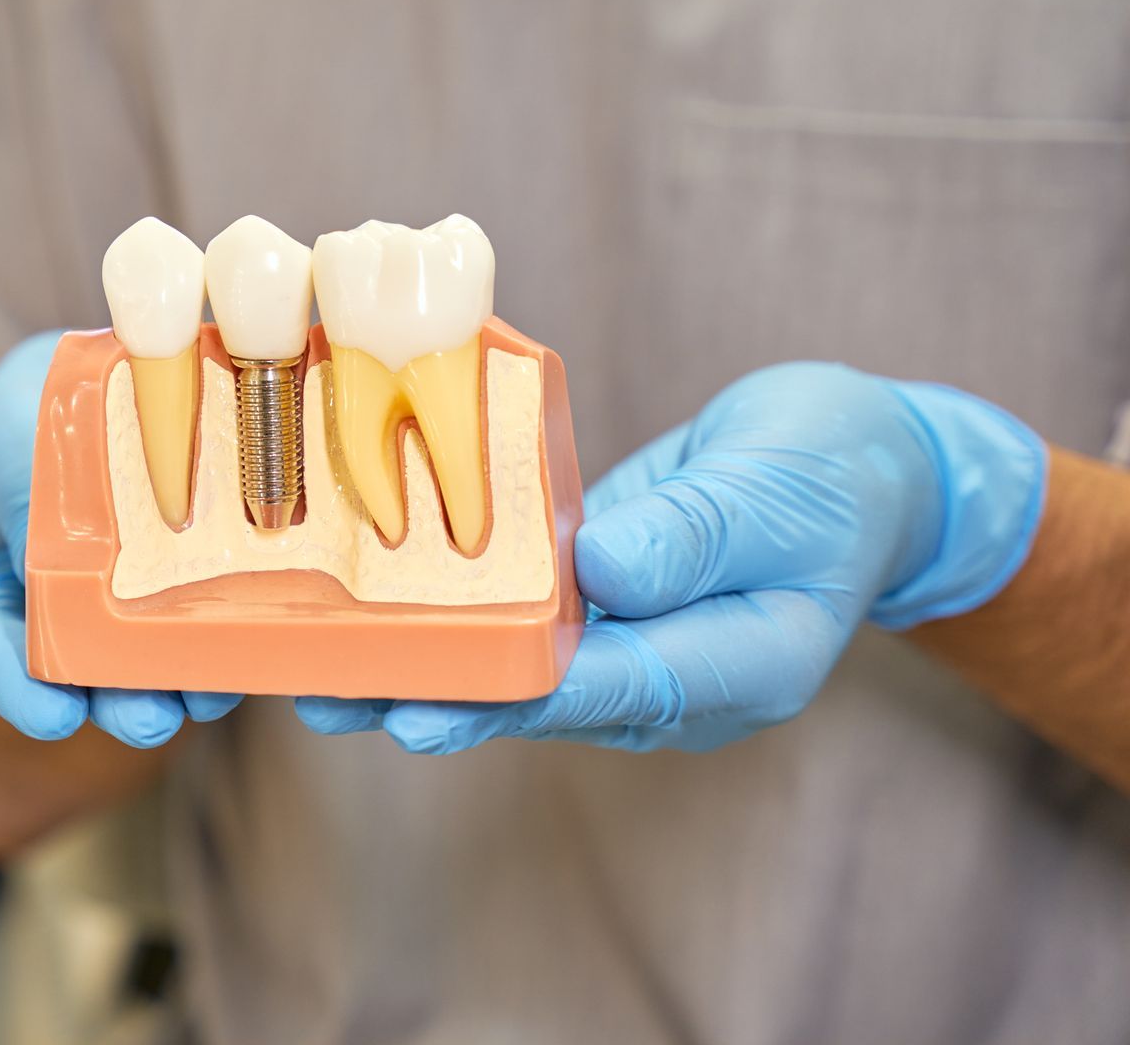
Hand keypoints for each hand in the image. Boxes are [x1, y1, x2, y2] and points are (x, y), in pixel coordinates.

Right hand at [0, 332, 242, 747]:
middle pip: (71, 670)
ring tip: (209, 698)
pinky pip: (200, 619)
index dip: (11, 685)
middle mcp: (49, 600)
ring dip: (175, 684)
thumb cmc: (45, 395)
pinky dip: (222, 639)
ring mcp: (118, 599)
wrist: (115, 365)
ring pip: (141, 659)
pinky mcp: (184, 583)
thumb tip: (58, 562)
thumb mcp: (16, 428)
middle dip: (113, 702)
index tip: (53, 718)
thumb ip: (25, 491)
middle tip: (150, 721)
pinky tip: (253, 649)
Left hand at [296, 362, 1045, 753]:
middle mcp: (669, 674)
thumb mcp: (783, 489)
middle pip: (541, 696)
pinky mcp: (593, 601)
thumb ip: (699, 532)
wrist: (859, 464)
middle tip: (331, 699)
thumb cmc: (837, 474)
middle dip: (436, 698)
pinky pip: (516, 619)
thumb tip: (607, 572)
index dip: (515, 698)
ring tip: (314, 676)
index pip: (615, 686)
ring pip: (514, 668)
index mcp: (738, 665)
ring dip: (420, 669)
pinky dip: (448, 616)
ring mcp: (628, 643)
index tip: (428, 709)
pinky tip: (368, 611)